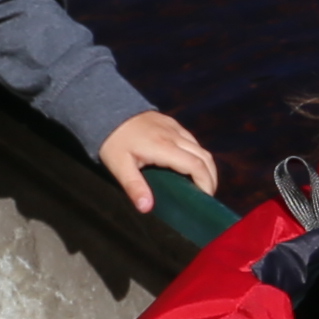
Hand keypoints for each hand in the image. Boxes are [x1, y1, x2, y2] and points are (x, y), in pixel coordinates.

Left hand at [97, 108, 219, 213]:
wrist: (107, 111)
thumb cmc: (113, 141)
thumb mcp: (119, 167)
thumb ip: (134, 187)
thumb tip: (147, 208)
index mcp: (164, 147)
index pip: (196, 165)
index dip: (206, 183)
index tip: (206, 198)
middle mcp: (174, 135)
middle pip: (204, 157)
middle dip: (210, 177)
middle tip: (206, 195)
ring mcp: (174, 127)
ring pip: (200, 147)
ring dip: (205, 166)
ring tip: (200, 184)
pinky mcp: (171, 123)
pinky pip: (191, 140)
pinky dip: (197, 155)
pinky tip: (189, 166)